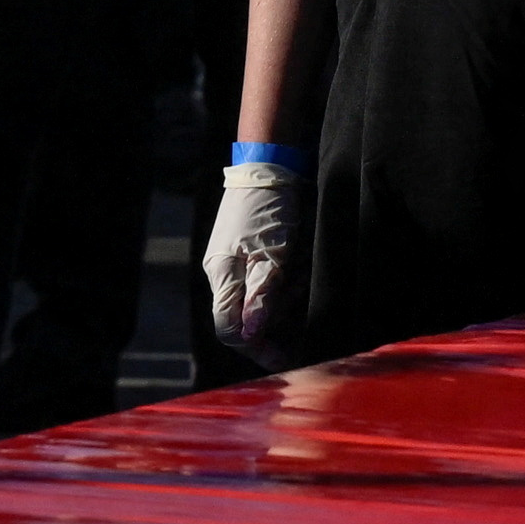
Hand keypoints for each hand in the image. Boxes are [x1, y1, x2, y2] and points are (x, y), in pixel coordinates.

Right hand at [200, 160, 299, 364]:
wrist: (270, 165)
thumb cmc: (269, 208)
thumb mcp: (272, 254)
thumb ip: (261, 295)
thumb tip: (250, 336)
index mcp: (222, 275)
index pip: (230, 328)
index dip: (255, 346)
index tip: (283, 358)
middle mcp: (224, 272)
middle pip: (244, 316)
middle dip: (274, 321)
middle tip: (301, 313)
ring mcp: (236, 261)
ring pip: (258, 298)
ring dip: (283, 299)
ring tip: (302, 282)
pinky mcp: (249, 251)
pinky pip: (266, 280)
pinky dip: (284, 282)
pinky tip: (299, 271)